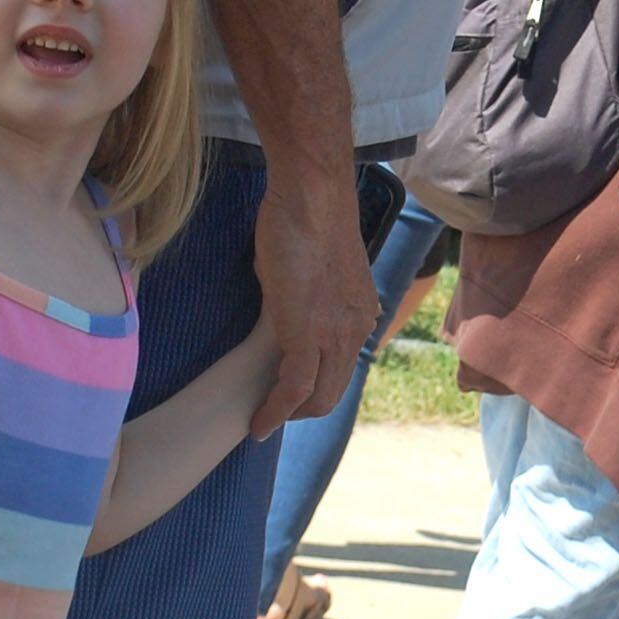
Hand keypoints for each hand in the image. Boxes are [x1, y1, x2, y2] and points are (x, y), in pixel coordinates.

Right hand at [249, 167, 376, 438]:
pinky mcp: (308, 333)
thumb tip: (287, 305)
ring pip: (317, 396)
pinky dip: (274, 411)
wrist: (312, 195)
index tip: (289, 395)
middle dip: (302, 411)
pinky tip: (257, 422)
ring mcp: (335, 334)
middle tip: (271, 415)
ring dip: (286, 416)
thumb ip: (310, 294)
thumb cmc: (305, 216)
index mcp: (360, 315)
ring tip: (260, 423)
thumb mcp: (315, 266)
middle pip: (333, 392)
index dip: (315, 389)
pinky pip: (294, 387)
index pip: (341, 369)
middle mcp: (355, 330)